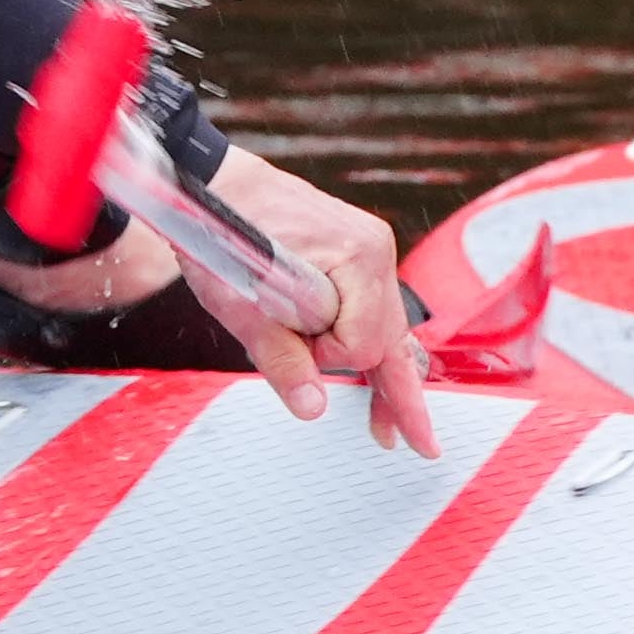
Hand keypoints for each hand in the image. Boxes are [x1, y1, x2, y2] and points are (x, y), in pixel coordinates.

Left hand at [182, 149, 441, 459]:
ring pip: (387, 326)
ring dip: (387, 374)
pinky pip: (374, 308)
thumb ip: (283, 360)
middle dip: (400, 394)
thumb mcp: (244, 308)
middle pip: (392, 339)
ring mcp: (371, 250)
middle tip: (419, 445)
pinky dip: (370, 342)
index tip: (289, 343)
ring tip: (391, 424)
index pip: (363, 344)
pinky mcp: (357, 252)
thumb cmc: (223, 239)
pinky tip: (378, 378)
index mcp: (358, 259)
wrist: (213, 188)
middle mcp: (376, 252)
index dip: (327, 360)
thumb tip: (313, 409)